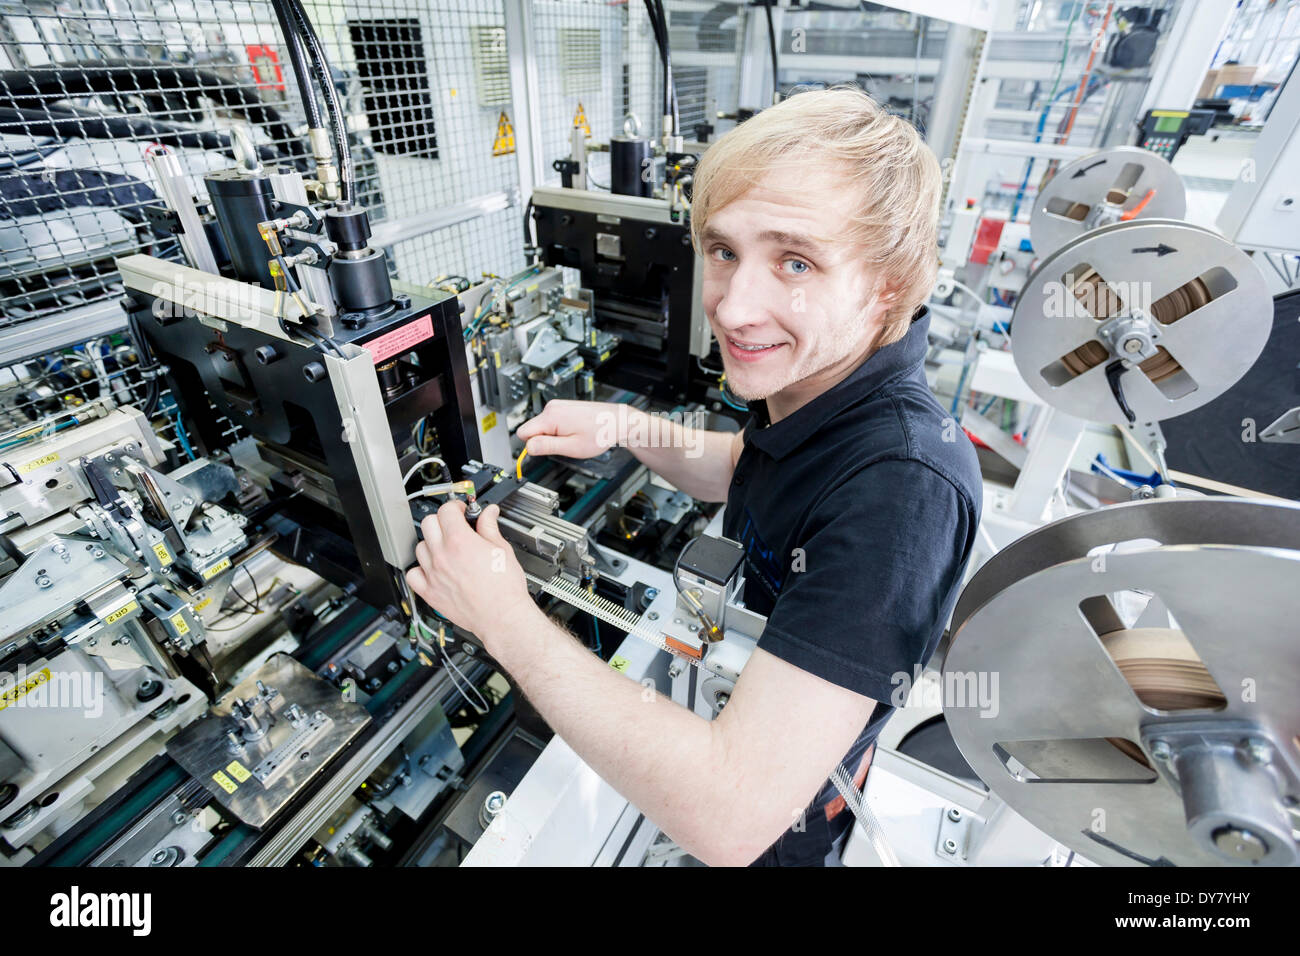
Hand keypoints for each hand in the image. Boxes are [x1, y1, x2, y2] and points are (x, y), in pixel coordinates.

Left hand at [405, 501, 531, 643]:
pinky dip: (419, 569)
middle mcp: (442, 556)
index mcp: (460, 541)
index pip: (447, 511)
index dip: (456, 507)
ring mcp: (433, 574)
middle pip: (428, 524)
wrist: (502, 616)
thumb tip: (488, 514)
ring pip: (419, 546)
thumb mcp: (502, 550)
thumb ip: (490, 527)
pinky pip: (413, 574)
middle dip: (442, 521)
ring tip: (445, 548)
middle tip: (454, 526)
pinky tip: (432, 568)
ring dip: (431, 543)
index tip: (462, 511)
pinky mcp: (430, 592)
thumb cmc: (504, 589)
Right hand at [516, 399, 636, 459]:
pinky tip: (574, 431)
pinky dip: (559, 429)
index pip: (523, 433)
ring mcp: (557, 406)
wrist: (616, 421)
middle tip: (564, 444)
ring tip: (572, 436)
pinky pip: (550, 422)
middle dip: (544, 440)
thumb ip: (547, 446)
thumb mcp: (572, 447)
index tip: (546, 450)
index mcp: (551, 416)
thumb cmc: (599, 433)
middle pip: (532, 429)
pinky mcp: (562, 407)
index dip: (533, 445)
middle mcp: (552, 407)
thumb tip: (528, 447)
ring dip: (553, 435)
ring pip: (542, 426)